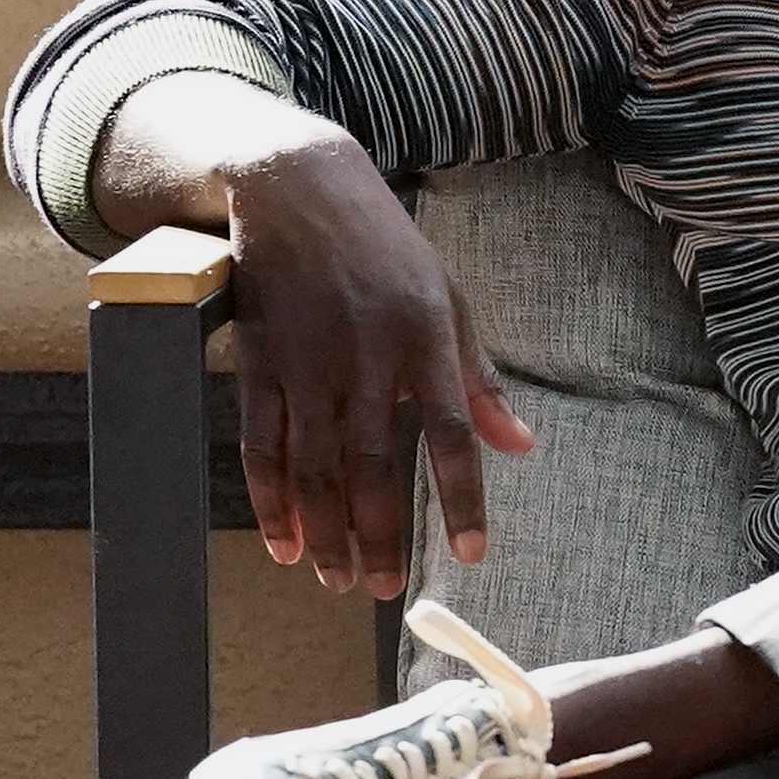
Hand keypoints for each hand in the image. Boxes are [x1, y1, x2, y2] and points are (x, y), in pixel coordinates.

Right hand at [220, 137, 535, 595]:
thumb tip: (520, 445)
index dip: (460, 497)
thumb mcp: (449, 300)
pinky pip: (262, 445)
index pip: (449, 433)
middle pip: (370, 465)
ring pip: (313, 467)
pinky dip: (271, 499)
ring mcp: (305, 363)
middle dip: (376, 535)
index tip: (471, 552)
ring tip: (335, 579)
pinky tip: (284, 541)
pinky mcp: (258, 364)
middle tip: (381, 589)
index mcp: (423, 340)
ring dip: (324, 531)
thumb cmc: (387, 251)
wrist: (297, 190)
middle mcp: (364, 357)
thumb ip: (478, 380)